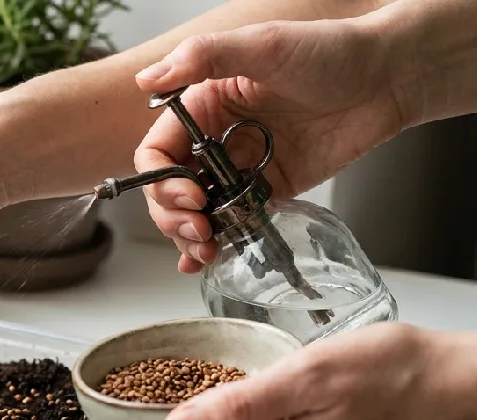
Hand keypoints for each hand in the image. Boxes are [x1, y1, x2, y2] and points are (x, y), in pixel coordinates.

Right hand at [133, 18, 413, 273]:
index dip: (161, 180)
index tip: (189, 195)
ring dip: (189, 236)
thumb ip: (203, 57)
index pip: (157, 152)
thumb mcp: (263, 45)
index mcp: (202, 105)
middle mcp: (214, 138)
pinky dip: (218, 241)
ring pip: (195, 212)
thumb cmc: (331, 50)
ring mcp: (240, 167)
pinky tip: (211, 257)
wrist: (388, 77)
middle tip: (199, 229)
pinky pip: (233, 220)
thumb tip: (148, 79)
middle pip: (168, 190)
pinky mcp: (268, 189)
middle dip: (173, 216)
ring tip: (205, 249)